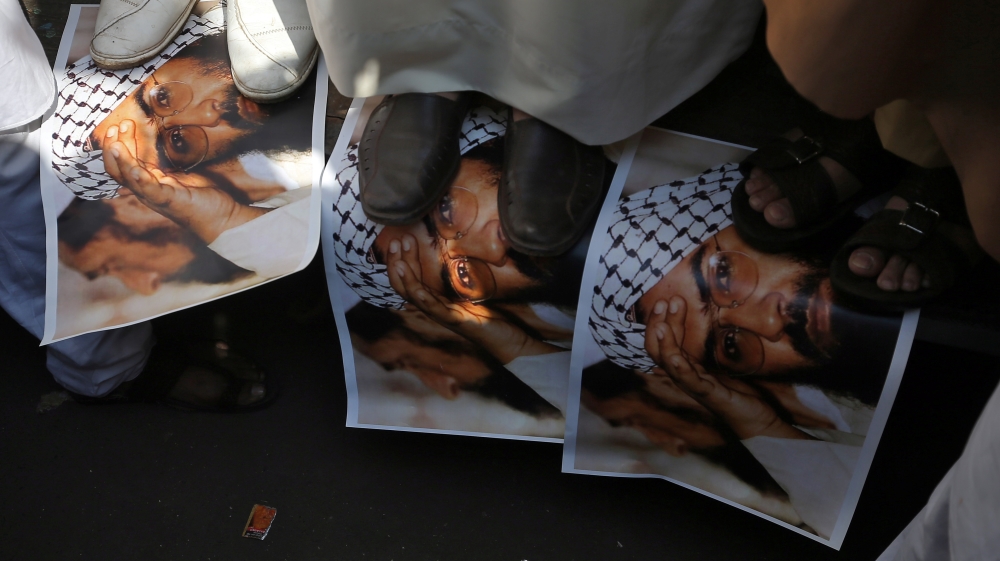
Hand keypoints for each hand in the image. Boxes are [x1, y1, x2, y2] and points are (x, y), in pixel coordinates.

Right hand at [103, 120, 266, 242]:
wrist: (222, 219)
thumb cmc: (203, 197)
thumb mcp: (181, 175)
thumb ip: (168, 163)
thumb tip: (162, 143)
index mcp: (148, 183)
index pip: (122, 164)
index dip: (116, 145)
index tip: (119, 126)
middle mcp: (147, 191)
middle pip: (118, 170)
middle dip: (113, 147)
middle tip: (115, 127)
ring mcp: (156, 197)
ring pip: (129, 179)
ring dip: (121, 160)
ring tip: (117, 144)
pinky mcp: (170, 201)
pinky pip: (150, 190)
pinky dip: (140, 180)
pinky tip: (134, 169)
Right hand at [385, 234, 558, 363]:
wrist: (506, 340)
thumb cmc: (488, 316)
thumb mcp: (469, 292)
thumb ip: (457, 278)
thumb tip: (451, 257)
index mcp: (437, 300)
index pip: (410, 279)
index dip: (402, 260)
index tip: (400, 240)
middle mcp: (434, 308)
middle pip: (406, 287)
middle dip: (398, 264)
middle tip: (395, 242)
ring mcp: (443, 316)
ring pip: (415, 297)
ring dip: (406, 278)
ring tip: (399, 261)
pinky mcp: (457, 321)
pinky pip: (435, 310)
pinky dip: (423, 298)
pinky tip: (416, 288)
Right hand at [644, 296, 810, 440]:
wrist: (758, 422)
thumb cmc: (740, 394)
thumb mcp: (722, 366)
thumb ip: (711, 350)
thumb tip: (712, 322)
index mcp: (687, 367)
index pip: (666, 341)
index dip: (664, 321)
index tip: (668, 300)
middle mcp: (685, 376)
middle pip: (659, 350)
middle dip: (657, 325)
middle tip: (663, 303)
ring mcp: (694, 386)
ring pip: (668, 362)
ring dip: (664, 341)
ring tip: (663, 321)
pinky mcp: (709, 395)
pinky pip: (689, 381)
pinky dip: (679, 368)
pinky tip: (674, 356)